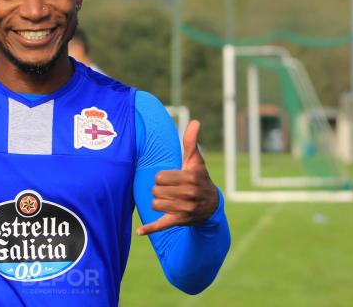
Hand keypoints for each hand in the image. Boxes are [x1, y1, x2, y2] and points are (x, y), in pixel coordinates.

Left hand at [137, 120, 218, 235]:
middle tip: (171, 190)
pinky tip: (140, 231)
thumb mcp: (196, 161)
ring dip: (159, 202)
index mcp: (189, 178)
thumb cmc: (199, 179)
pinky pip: (162, 225)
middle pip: (155, 191)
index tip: (171, 179)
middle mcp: (188, 195)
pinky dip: (151, 228)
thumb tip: (195, 121)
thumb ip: (191, 142)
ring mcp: (184, 209)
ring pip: (155, 204)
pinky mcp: (179, 221)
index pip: (160, 177)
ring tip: (170, 200)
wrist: (212, 205)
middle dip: (160, 189)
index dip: (162, 178)